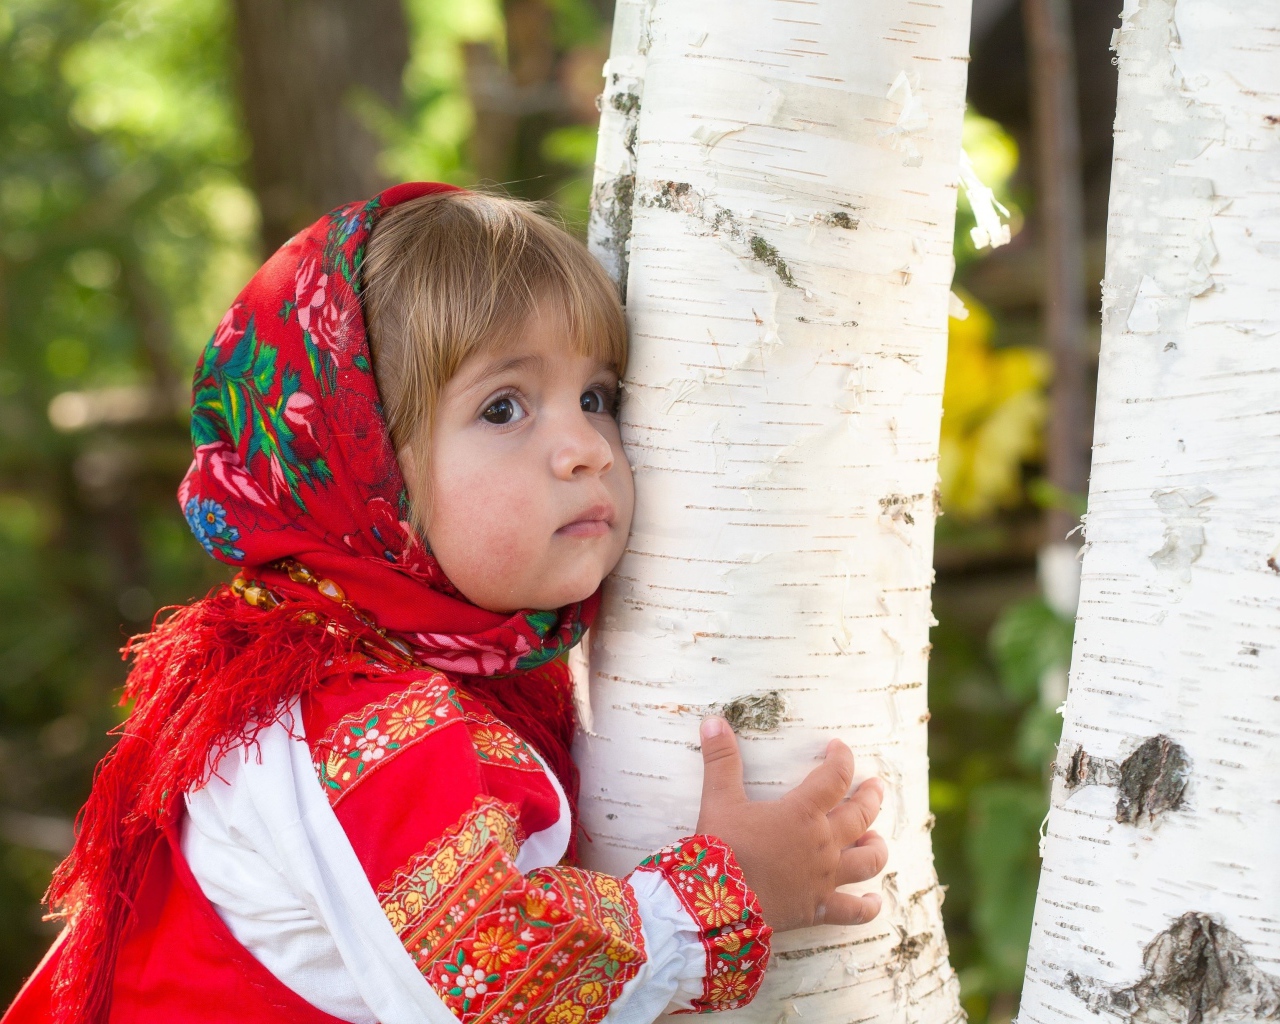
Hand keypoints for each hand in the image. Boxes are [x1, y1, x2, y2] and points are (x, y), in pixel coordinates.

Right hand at [694, 716, 886, 932]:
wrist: (718, 904)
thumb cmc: (720, 847)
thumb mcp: (718, 798)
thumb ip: (721, 759)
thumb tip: (714, 720)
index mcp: (802, 812)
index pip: (834, 777)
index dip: (842, 759)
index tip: (839, 748)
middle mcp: (822, 843)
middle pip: (860, 816)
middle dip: (871, 798)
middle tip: (875, 786)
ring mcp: (824, 878)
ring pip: (867, 861)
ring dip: (876, 848)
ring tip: (875, 839)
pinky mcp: (818, 908)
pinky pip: (853, 910)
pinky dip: (868, 907)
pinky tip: (874, 901)